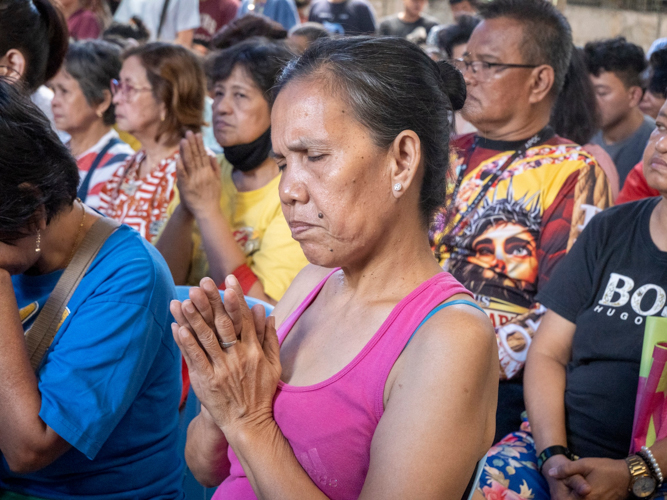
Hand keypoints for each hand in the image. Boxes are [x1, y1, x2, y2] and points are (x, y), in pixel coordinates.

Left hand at [170, 276, 281, 438]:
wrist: (249, 423)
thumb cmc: (261, 392)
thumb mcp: (273, 364)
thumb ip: (270, 337)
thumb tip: (266, 313)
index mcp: (254, 350)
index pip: (243, 318)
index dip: (235, 298)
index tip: (228, 280)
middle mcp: (238, 357)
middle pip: (223, 324)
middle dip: (212, 301)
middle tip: (202, 283)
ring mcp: (222, 369)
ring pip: (206, 338)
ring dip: (194, 317)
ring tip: (185, 299)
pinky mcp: (207, 381)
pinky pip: (195, 358)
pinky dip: (186, 342)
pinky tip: (178, 327)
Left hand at [176, 131, 221, 217]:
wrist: (207, 210)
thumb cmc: (212, 196)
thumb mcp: (217, 180)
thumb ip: (215, 167)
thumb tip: (211, 155)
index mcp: (209, 171)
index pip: (203, 154)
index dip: (200, 144)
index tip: (197, 134)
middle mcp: (201, 174)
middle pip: (196, 156)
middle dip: (192, 143)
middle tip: (189, 132)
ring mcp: (194, 180)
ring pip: (189, 163)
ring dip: (186, 151)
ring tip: (183, 140)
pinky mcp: (187, 186)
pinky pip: (183, 175)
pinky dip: (180, 167)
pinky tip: (178, 158)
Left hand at [547, 457, 630, 499]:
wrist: (629, 476)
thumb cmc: (606, 469)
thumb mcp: (585, 464)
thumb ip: (566, 469)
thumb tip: (550, 473)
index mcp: (585, 496)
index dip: (560, 496)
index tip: (557, 491)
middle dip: (567, 496)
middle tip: (562, 492)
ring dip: (575, 497)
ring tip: (571, 491)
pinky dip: (584, 498)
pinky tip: (581, 493)